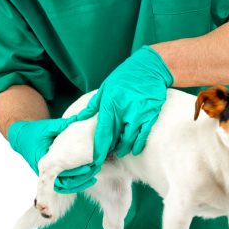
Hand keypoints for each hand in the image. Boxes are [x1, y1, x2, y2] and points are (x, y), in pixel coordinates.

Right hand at [7, 116, 97, 191]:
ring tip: (92, 178)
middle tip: (94, 173)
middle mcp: (44, 169)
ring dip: (77, 182)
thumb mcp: (48, 127)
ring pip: (63, 183)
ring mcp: (46, 172)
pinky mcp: (49, 170)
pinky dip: (72, 179)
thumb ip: (63, 125)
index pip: (62, 171)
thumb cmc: (33, 131)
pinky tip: (84, 175)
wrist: (20, 136)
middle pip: (64, 182)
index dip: (76, 170)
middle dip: (79, 179)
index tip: (89, 167)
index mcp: (44, 160)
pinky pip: (62, 179)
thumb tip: (79, 118)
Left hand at [53, 45, 173, 192]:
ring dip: (124, 148)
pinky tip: (134, 149)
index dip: (98, 148)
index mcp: (110, 103)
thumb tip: (78, 118)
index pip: (102, 132)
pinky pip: (142, 135)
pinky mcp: (150, 114)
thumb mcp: (105, 88)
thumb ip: (93, 105)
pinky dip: (137, 144)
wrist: (149, 68)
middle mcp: (123, 110)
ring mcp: (138, 113)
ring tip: (120, 151)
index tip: (94, 161)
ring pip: (129, 139)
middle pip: (115, 138)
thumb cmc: (125, 78)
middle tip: (107, 156)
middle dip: (110, 150)